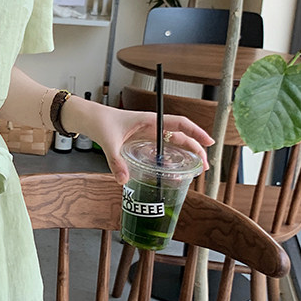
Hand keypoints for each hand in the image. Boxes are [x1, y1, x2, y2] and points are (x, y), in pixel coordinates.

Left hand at [86, 107, 213, 184]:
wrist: (90, 119)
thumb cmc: (101, 122)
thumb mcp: (109, 142)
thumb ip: (116, 162)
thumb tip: (123, 180)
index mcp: (150, 120)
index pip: (180, 123)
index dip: (196, 132)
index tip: (209, 142)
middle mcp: (152, 127)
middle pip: (180, 137)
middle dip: (195, 150)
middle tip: (204, 167)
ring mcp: (148, 134)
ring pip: (172, 144)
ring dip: (185, 155)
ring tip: (195, 170)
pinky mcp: (142, 141)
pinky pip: (161, 149)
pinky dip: (169, 159)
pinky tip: (172, 171)